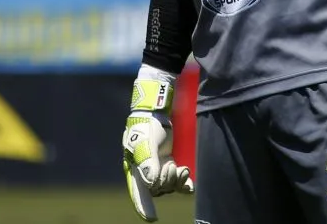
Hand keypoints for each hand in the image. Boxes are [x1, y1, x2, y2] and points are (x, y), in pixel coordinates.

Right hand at [122, 79, 193, 221]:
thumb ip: (148, 162)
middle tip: (173, 167)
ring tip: (183, 169)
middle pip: (157, 188)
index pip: (138, 192)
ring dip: (177, 181)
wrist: (157, 113)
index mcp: (135, 168)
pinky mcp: (170, 162)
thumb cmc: (146, 126)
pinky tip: (190, 183)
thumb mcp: (145, 143)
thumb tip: (151, 183)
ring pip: (168, 185)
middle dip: (167, 182)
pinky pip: (177, 180)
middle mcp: (146, 171)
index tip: (152, 218)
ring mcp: (159, 168)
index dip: (144, 206)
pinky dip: (184, 183)